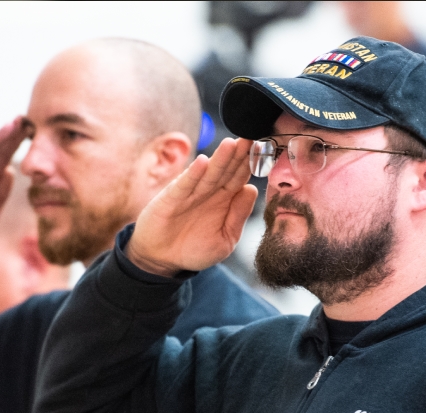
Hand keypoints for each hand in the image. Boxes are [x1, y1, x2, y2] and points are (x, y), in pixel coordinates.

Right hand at [128, 137, 257, 275]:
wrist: (162, 260)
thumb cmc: (194, 249)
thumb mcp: (225, 239)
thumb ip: (239, 216)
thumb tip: (252, 189)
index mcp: (225, 200)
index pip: (240, 178)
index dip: (250, 165)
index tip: (264, 151)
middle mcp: (209, 193)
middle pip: (226, 170)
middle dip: (238, 155)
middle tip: (251, 139)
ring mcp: (191, 193)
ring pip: (208, 174)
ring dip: (220, 159)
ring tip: (231, 144)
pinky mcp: (172, 198)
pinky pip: (184, 185)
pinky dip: (193, 174)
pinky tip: (203, 163)